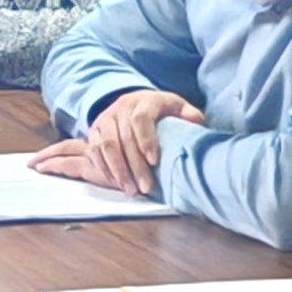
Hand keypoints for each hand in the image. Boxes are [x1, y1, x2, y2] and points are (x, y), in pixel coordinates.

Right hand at [31, 91, 193, 196]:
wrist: (135, 101)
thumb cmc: (162, 110)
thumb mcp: (178, 108)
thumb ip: (190, 115)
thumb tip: (196, 123)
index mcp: (144, 100)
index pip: (141, 119)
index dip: (146, 140)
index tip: (154, 162)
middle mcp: (121, 107)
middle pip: (123, 138)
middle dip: (134, 166)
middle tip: (145, 188)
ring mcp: (106, 118)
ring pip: (105, 146)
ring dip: (117, 171)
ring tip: (130, 191)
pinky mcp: (95, 130)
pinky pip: (95, 151)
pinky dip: (104, 169)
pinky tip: (116, 184)